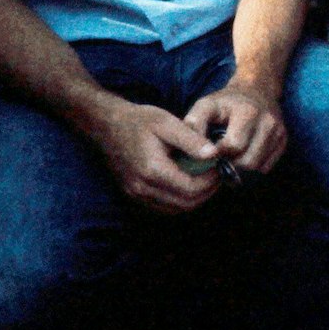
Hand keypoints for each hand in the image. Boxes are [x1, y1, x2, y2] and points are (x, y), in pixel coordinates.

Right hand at [91, 99, 221, 213]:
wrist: (108, 125)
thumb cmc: (139, 121)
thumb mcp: (168, 122)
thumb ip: (192, 140)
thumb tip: (214, 154)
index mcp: (152, 170)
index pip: (191, 189)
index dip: (211, 181)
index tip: (220, 167)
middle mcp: (142, 188)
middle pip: (185, 204)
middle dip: (206, 192)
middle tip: (218, 175)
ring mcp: (135, 193)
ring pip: (174, 209)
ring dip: (194, 198)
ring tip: (206, 179)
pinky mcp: (133, 193)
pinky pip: (162, 206)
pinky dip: (179, 200)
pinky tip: (188, 183)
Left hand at [183, 80, 287, 174]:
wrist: (256, 89)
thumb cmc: (225, 102)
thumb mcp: (205, 105)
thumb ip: (194, 125)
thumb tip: (198, 153)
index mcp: (248, 112)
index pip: (234, 146)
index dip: (218, 154)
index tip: (210, 152)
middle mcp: (268, 121)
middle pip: (248, 161)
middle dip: (230, 164)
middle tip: (220, 158)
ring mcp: (279, 131)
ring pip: (258, 167)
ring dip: (242, 168)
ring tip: (231, 158)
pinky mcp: (284, 140)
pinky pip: (267, 167)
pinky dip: (254, 167)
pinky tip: (244, 155)